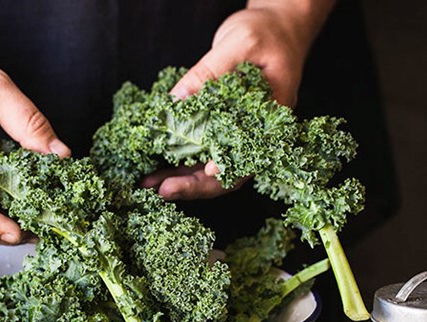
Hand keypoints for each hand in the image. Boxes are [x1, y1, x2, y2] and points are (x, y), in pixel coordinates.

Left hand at [150, 1, 332, 199]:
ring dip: (181, 178)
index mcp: (271, 119)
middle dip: (194, 184)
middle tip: (163, 190)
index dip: (229, 169)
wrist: (275, 26)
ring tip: (151, 184)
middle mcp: (256, 134)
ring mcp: (238, 133)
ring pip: (211, 167)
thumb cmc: (266, 32)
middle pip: (228, 172)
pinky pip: (200, 150)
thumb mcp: (240, 44)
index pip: (251, 155)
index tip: (205, 170)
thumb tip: (177, 100)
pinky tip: (156, 168)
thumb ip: (210, 71)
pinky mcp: (221, 127)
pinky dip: (178, 160)